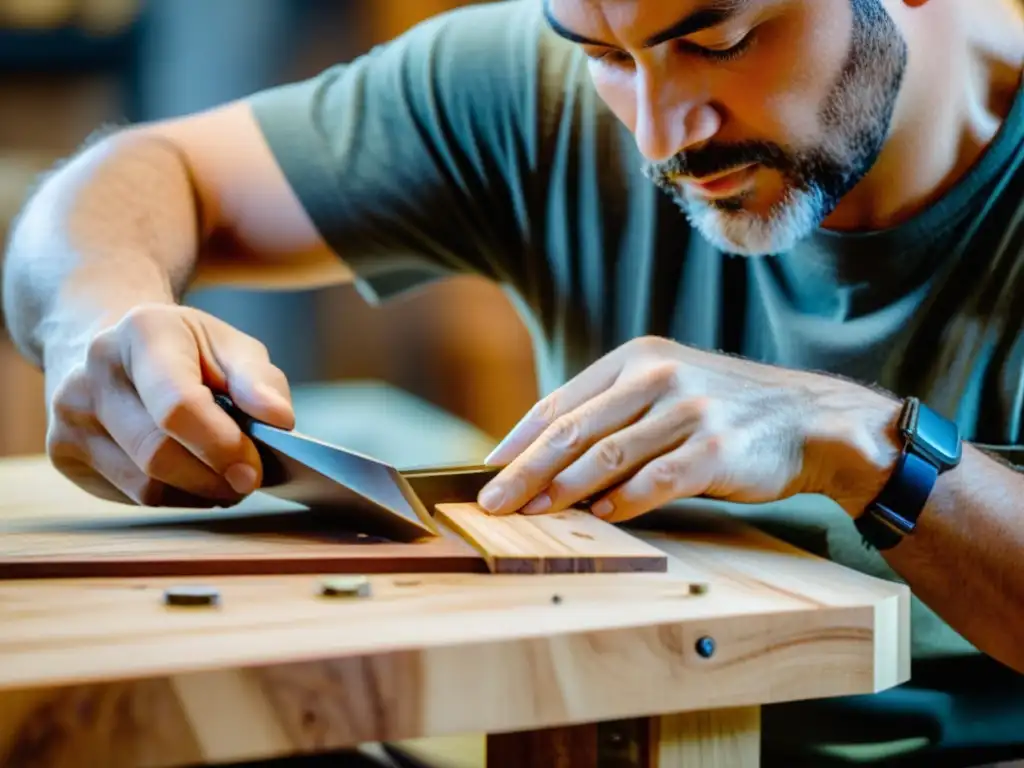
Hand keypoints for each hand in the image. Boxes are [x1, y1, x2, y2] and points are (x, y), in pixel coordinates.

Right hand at [45, 303, 293, 506]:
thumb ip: (259, 380)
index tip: (254, 470)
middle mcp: (93, 371)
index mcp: (143, 331)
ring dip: (198, 493)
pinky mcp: (63, 453)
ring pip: (145, 487)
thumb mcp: (228, 345)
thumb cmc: (184, 349)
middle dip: (214, 479)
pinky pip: (131, 496)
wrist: (108, 344)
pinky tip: (190, 476)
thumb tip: (281, 421)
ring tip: (224, 477)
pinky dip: (174, 496)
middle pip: (159, 455)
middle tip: (248, 480)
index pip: (178, 405)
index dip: (221, 446)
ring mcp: (69, 415)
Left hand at [476, 336, 901, 522]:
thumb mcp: (668, 389)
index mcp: (637, 359)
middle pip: (574, 429)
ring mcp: (688, 411)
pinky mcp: (715, 448)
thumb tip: (548, 460)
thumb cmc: (726, 410)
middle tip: (493, 501)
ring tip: (532, 513)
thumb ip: (615, 413)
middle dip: (525, 469)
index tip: (488, 469)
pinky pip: (656, 481)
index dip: (520, 439)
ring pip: (607, 455)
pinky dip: (623, 502)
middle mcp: (658, 377)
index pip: (562, 402)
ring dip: (563, 490)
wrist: (808, 419)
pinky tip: (599, 518)